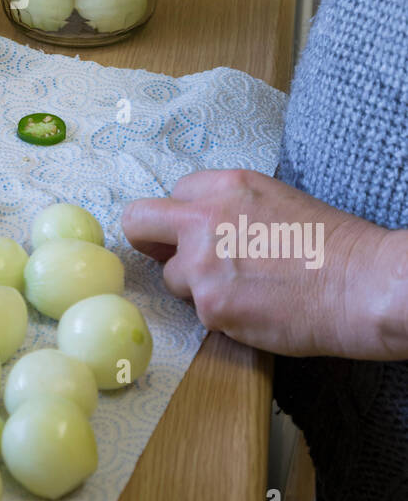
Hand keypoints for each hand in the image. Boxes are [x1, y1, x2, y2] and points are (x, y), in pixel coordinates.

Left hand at [121, 168, 407, 359]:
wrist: (361, 285)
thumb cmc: (330, 245)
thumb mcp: (272, 200)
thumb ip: (227, 207)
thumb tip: (196, 227)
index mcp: (224, 186)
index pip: (173, 195)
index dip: (182, 218)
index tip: (193, 234)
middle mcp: (204, 219)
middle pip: (139, 222)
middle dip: (150, 241)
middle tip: (171, 257)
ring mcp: (202, 264)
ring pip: (173, 277)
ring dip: (196, 286)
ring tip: (244, 289)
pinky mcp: (210, 306)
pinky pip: (199, 311)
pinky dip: (221, 314)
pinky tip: (256, 309)